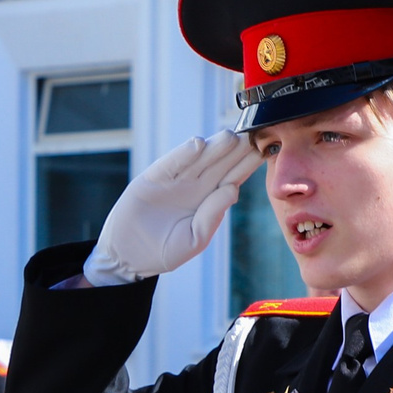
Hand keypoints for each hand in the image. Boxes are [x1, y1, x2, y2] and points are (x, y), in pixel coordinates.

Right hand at [83, 132, 261, 285]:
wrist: (128, 257)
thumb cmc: (163, 252)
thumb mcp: (194, 239)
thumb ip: (212, 216)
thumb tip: (233, 189)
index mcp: (208, 201)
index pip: (231, 178)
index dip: (246, 165)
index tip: (264, 151)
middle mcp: (194, 187)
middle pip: (218, 164)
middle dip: (234, 151)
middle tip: (252, 135)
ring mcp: (173, 181)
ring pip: (198, 160)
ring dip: (213, 147)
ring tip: (230, 136)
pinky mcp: (152, 179)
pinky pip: (169, 164)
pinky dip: (182, 155)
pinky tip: (198, 145)